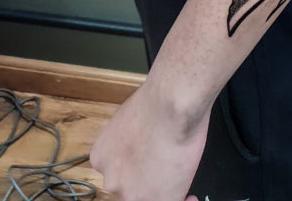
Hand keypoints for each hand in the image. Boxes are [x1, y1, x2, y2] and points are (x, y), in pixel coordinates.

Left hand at [89, 76, 210, 200]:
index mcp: (101, 157)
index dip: (136, 170)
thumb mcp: (129, 119)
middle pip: (130, 186)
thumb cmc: (157, 101)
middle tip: (166, 171)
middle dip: (147, 180)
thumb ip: (130, 140)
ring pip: (148, 196)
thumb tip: (143, 144)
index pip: (118, 171)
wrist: (172, 103)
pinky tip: (190, 195)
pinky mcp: (158, 200)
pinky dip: (182, 198)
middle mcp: (111, 180)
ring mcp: (133, 194)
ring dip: (164, 189)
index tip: (148, 168)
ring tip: (181, 175)